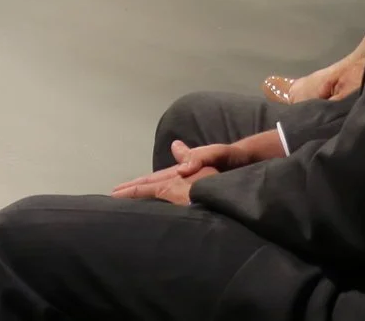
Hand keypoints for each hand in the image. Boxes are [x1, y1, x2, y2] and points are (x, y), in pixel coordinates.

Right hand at [111, 135, 267, 203]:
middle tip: (113, 199)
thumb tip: (180, 166)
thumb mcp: (218, 153)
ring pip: (162, 194)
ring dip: (145, 199)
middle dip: (133, 192)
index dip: (134, 187)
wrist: (251, 162)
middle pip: (153, 186)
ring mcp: (191, 188)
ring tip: (129, 205)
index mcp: (182, 170)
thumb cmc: (233, 157)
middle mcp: (183, 179)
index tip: (116, 192)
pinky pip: (176, 203)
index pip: (153, 181)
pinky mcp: (201, 197)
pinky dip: (163, 206)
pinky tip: (159, 210)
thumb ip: (200, 156)